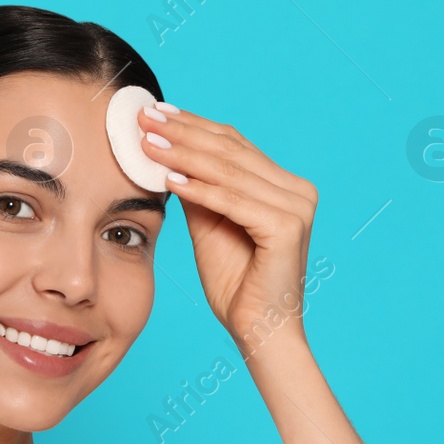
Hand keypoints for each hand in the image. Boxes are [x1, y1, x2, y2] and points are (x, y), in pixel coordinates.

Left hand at [137, 105, 317, 349]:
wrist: (259, 331)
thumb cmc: (236, 285)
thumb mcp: (209, 225)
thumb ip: (197, 188)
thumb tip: (165, 150)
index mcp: (286, 186)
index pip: (234, 144)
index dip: (193, 125)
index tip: (156, 112)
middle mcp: (298, 191)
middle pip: (232, 151)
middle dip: (184, 132)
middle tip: (145, 117)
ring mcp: (297, 207)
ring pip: (229, 172)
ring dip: (184, 155)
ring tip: (148, 143)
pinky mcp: (287, 227)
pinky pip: (232, 201)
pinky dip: (198, 189)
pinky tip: (169, 179)